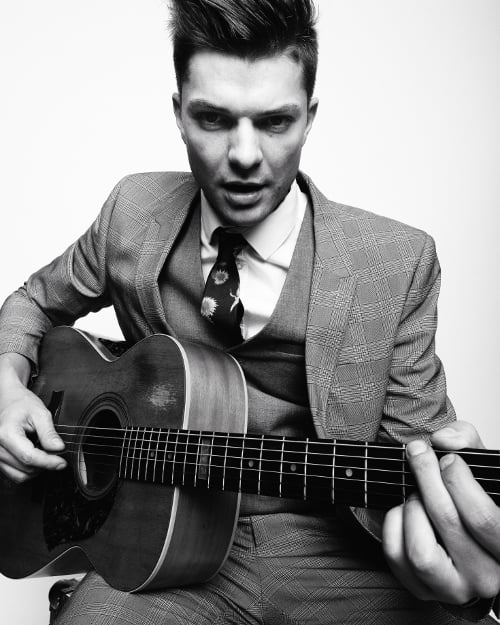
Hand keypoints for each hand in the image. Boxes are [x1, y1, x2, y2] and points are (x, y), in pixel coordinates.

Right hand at [0, 377, 65, 482]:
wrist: (8, 400)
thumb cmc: (21, 403)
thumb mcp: (40, 413)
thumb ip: (49, 432)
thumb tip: (58, 448)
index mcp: (6, 433)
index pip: (29, 457)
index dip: (48, 462)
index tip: (62, 463)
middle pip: (25, 468)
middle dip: (44, 465)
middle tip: (57, 455)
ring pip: (19, 475)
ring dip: (36, 470)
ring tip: (46, 455)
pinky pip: (14, 474)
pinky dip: (28, 470)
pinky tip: (36, 458)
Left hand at [382, 421, 499, 604]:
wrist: (465, 538)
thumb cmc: (474, 500)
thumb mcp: (482, 467)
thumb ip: (468, 442)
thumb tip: (444, 440)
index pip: (482, 518)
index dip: (459, 481)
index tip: (447, 459)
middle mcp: (487, 576)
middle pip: (448, 522)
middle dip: (427, 478)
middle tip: (418, 454)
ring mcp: (454, 588)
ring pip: (420, 550)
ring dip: (413, 510)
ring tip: (417, 495)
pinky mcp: (422, 591)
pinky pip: (396, 556)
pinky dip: (393, 525)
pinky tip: (405, 512)